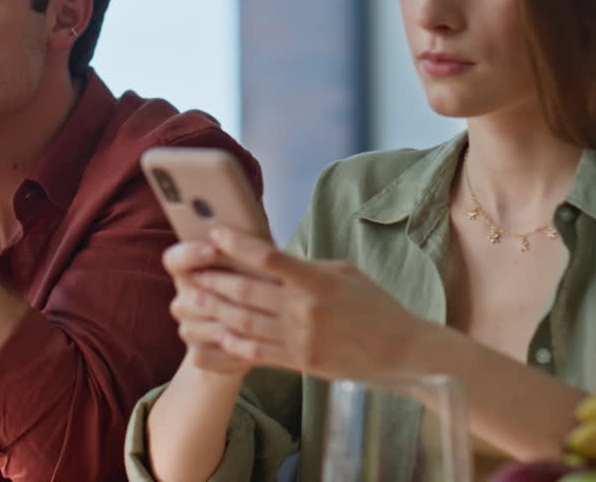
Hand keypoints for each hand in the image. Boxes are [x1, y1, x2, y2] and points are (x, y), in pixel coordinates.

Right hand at [163, 239, 259, 376]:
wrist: (260, 333)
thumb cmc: (262, 288)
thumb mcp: (259, 266)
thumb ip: (254, 250)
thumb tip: (263, 238)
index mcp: (193, 271)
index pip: (174, 259)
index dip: (189, 254)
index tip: (213, 249)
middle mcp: (185, 299)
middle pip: (188, 298)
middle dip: (220, 297)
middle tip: (252, 293)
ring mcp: (189, 328)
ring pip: (199, 328)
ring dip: (229, 327)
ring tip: (261, 322)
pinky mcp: (198, 355)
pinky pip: (207, 355)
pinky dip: (232, 352)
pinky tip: (256, 346)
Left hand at [185, 227, 427, 379]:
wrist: (401, 350)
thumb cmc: (374, 305)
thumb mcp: (345, 273)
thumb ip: (306, 267)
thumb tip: (271, 258)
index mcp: (317, 280)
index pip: (269, 257)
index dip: (237, 244)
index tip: (216, 233)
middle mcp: (305, 309)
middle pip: (247, 290)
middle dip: (215, 278)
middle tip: (193, 270)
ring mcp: (301, 338)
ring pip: (245, 321)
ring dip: (216, 309)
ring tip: (195, 298)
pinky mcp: (300, 362)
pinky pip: (257, 352)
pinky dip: (233, 342)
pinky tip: (218, 332)